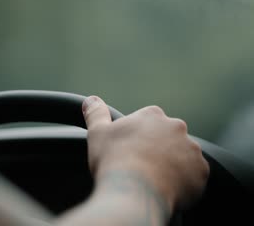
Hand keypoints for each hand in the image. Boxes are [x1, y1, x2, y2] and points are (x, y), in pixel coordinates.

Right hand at [82, 96, 208, 211]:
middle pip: (167, 138)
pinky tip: (166, 190)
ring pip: (182, 157)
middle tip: (141, 167)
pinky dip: (183, 183)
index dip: (138, 139)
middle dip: (158, 150)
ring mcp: (191, 150)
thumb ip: (96, 113)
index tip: (129, 152)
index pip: (148, 123)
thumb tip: (91, 100)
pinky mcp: (201, 172)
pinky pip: (194, 177)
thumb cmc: (113, 161)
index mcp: (152, 115)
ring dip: (172, 165)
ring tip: (153, 181)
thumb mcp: (97, 133)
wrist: (134, 192)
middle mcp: (177, 128)